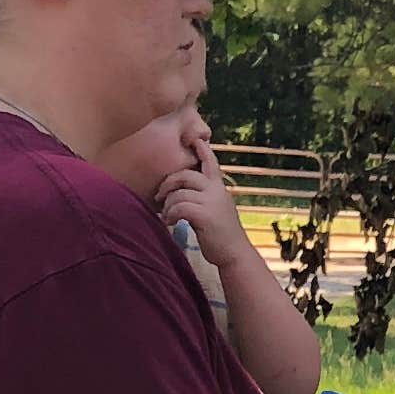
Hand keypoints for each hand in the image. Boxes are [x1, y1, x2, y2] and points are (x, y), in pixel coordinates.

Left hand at [149, 113, 250, 267]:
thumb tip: (184, 195)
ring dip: (168, 205)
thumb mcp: (217, 210)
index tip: (195, 139)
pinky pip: (179, 207)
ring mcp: (211, 202)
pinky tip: (170, 223)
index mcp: (219, 188)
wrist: (235, 254)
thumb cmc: (223, 236)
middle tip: (160, 196)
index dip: (202, 150)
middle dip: (169, 183)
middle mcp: (216, 191)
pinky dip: (170, 215)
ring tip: (167, 216)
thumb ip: (205, 198)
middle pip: (186, 175)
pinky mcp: (205, 215)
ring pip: (180, 192)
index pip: (211, 163)